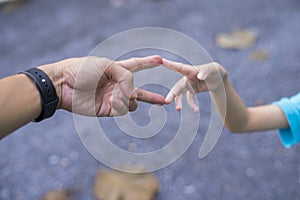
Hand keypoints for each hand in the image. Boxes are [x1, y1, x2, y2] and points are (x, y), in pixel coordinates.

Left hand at [39, 55, 164, 116]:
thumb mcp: (106, 65)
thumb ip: (125, 76)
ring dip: (130, 98)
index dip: (148, 63)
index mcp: (116, 69)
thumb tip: (133, 94)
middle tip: (163, 100)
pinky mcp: (107, 109)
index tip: (160, 60)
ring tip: (118, 95)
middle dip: (151, 97)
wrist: (62, 85)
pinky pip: (123, 109)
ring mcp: (113, 98)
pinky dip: (122, 104)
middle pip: (138, 90)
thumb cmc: (81, 70)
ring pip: (132, 102)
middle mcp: (116, 84)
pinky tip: (114, 100)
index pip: (136, 65)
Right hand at [162, 59, 226, 111]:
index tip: (162, 61)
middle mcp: (187, 77)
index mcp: (190, 70)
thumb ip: (205, 72)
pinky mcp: (192, 91)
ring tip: (178, 109)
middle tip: (166, 101)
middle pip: (178, 86)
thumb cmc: (213, 70)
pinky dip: (192, 104)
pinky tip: (196, 110)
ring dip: (178, 102)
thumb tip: (199, 77)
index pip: (180, 67)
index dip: (171, 65)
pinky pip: (190, 99)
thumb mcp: (212, 69)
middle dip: (172, 94)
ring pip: (180, 94)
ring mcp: (188, 85)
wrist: (218, 78)